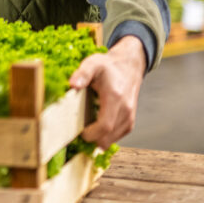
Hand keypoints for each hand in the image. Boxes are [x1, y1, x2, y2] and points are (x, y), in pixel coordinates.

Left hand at [69, 35, 146, 149]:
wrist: (128, 67)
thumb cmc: (108, 67)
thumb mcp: (93, 64)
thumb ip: (82, 73)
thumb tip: (73, 84)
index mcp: (115, 97)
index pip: (105, 125)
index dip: (91, 134)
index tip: (79, 131)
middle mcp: (125, 109)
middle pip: (108, 136)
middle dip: (92, 138)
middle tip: (79, 131)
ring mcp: (129, 116)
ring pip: (113, 139)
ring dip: (99, 138)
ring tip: (88, 128)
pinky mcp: (130, 121)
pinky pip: (118, 135)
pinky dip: (106, 136)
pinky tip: (97, 128)